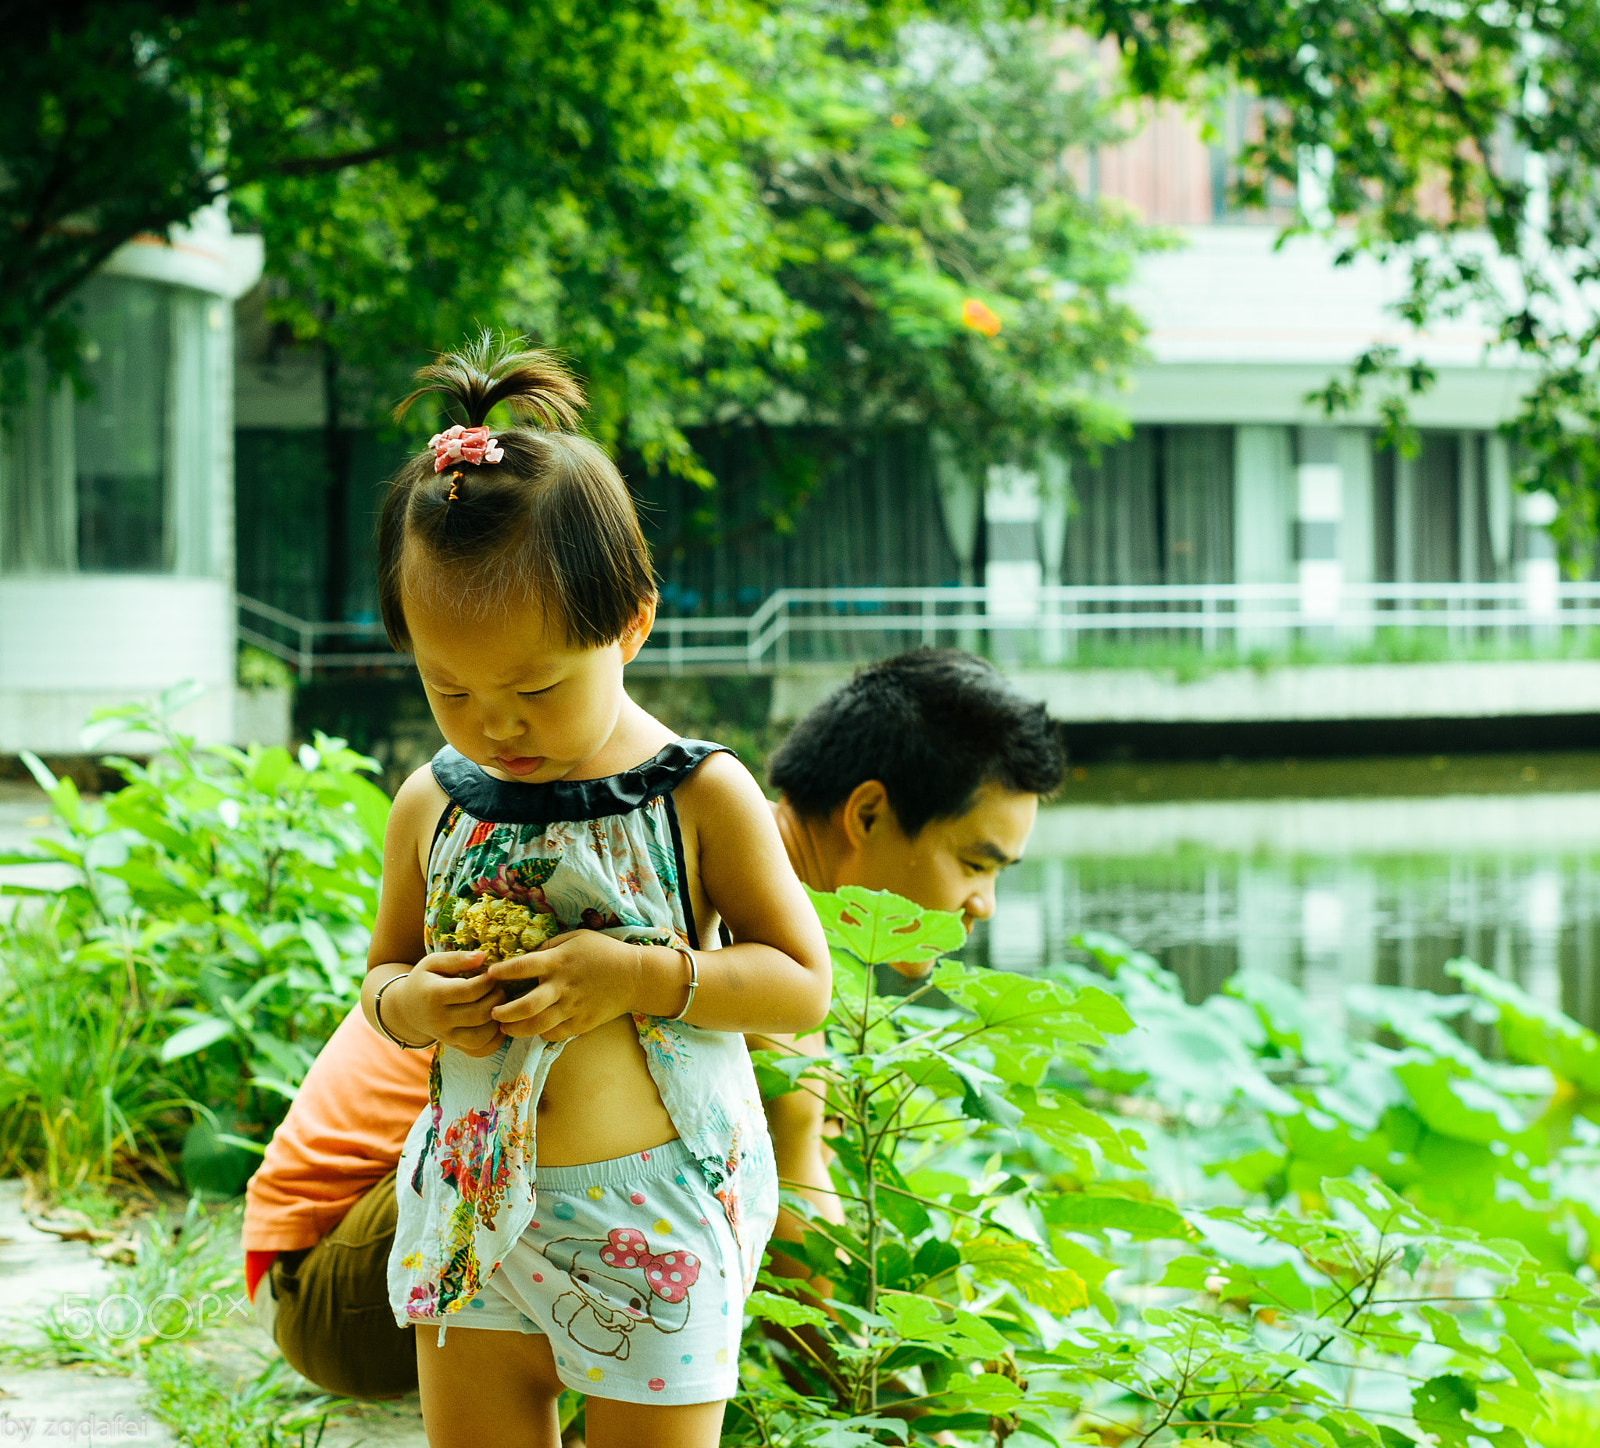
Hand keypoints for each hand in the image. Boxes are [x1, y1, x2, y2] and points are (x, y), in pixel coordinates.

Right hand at [388, 950, 505, 1056]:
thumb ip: (457, 958)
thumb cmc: (425, 981)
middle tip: (500, 988)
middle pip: (478, 1014)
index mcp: (434, 995)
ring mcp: (447, 1037)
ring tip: (499, 1005)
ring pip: (480, 1037)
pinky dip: (495, 1040)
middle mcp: (439, 1020)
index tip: (493, 974)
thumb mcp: (433, 963)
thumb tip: (482, 956)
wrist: (407, 1009)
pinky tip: (498, 1023)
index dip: (488, 981)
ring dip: (498, 1021)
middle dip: (497, 999)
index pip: (469, 991)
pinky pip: (480, 1051)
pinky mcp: (455, 1047)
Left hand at [487, 931, 642, 1041]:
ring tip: (505, 1027)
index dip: (502, 972)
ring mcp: (572, 1007)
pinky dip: (540, 1034)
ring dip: (516, 1028)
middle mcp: (562, 986)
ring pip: (537, 1025)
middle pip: (526, 1005)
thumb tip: (526, 954)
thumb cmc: (603, 952)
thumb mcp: (576, 937)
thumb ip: (550, 945)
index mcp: (559, 961)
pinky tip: (533, 1029)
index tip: (489, 975)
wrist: (635, 976)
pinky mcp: (581, 1023)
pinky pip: (555, 1033)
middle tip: (491, 1012)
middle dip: (504, 1012)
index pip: (522, 967)